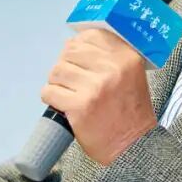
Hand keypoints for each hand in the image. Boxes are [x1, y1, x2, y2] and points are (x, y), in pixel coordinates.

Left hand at [40, 29, 156, 165]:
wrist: (132, 145)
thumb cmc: (129, 110)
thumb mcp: (130, 74)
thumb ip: (108, 56)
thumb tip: (71, 43)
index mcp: (126, 57)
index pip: (90, 36)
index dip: (78, 46)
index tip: (79, 60)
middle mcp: (112, 68)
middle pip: (70, 52)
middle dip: (66, 66)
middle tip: (73, 81)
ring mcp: (95, 87)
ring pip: (57, 71)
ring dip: (58, 83)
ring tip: (69, 93)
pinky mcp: (79, 106)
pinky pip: (50, 92)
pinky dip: (51, 98)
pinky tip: (63, 104)